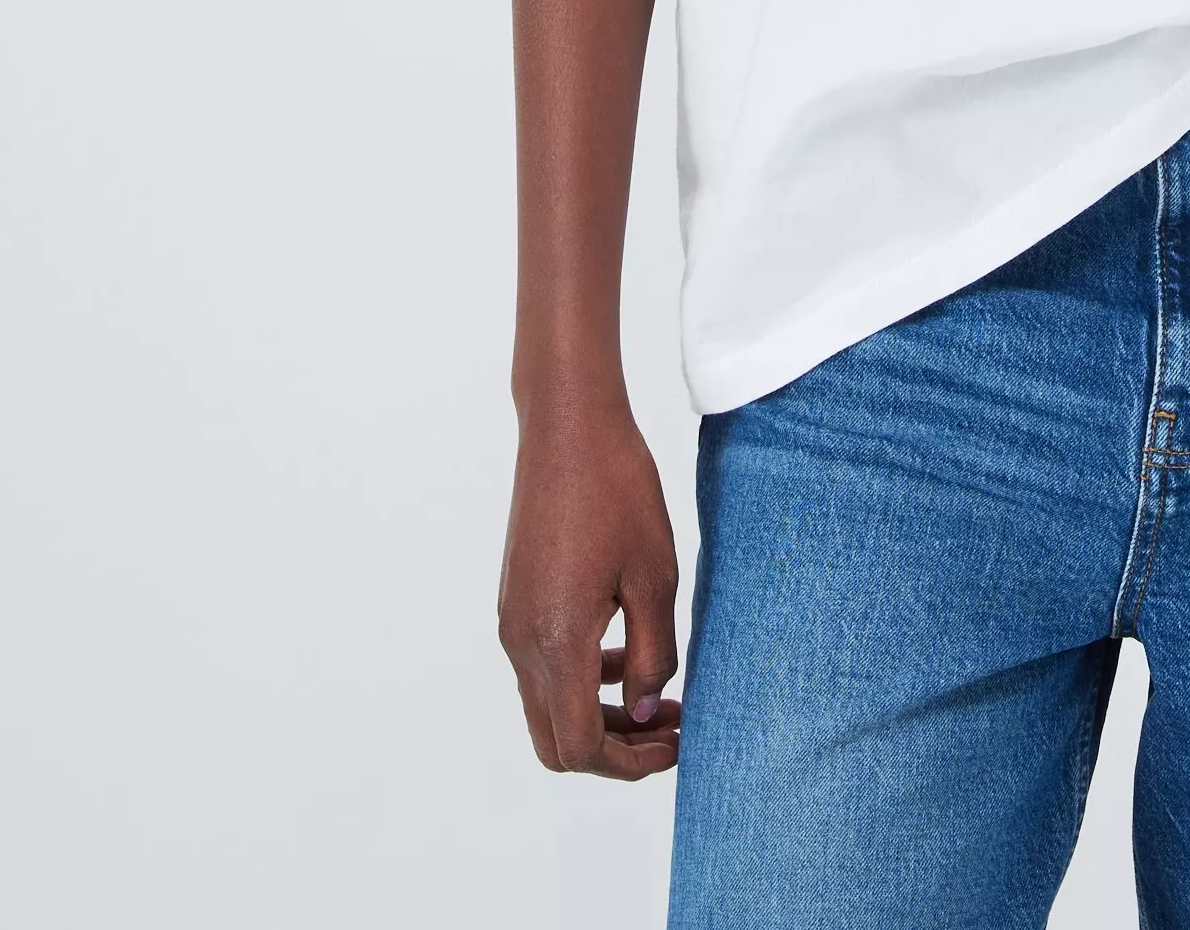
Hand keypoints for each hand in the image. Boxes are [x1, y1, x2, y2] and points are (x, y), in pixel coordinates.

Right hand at [498, 397, 681, 777]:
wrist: (568, 428)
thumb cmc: (618, 490)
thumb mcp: (655, 574)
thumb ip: (653, 653)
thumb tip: (647, 709)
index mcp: (557, 640)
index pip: (580, 746)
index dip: (630, 762)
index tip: (676, 744)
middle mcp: (522, 642)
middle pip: (556, 741)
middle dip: (614, 749)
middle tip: (669, 730)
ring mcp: (512, 622)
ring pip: (548, 706)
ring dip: (600, 714)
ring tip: (661, 696)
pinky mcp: (516, 602)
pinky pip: (543, 668)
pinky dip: (583, 679)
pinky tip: (627, 651)